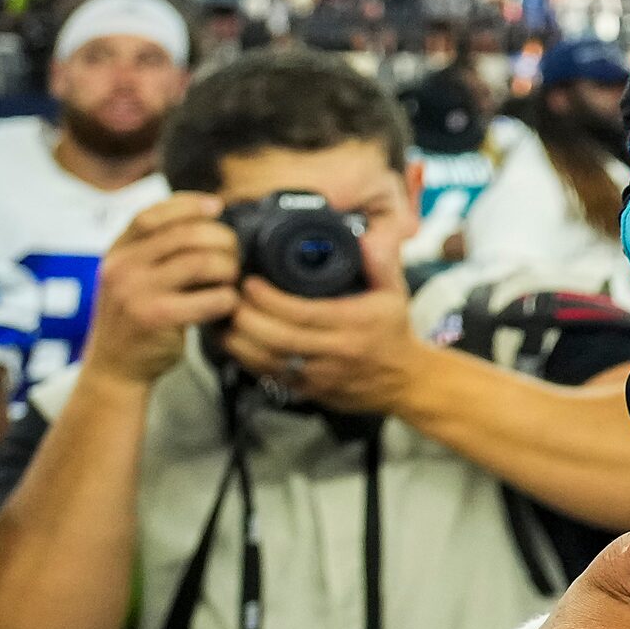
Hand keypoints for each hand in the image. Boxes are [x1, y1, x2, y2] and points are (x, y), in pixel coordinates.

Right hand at [83, 194, 238, 387]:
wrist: (115, 366)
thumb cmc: (135, 316)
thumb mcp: (132, 275)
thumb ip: (156, 248)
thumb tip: (208, 213)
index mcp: (117, 252)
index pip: (153, 214)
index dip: (189, 204)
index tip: (217, 206)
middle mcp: (122, 268)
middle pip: (187, 234)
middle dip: (222, 240)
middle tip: (233, 255)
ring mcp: (137, 293)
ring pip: (203, 262)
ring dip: (228, 269)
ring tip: (229, 280)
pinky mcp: (157, 319)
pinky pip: (212, 298)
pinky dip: (229, 299)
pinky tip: (226, 305)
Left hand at [220, 217, 422, 414]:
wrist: (405, 380)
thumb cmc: (394, 333)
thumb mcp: (395, 293)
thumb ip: (380, 262)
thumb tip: (365, 237)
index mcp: (355, 323)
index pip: (303, 312)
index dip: (269, 298)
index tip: (250, 282)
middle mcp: (336, 351)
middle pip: (278, 337)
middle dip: (246, 317)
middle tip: (229, 297)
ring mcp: (320, 375)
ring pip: (267, 360)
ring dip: (238, 340)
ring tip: (224, 318)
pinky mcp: (309, 391)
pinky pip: (268, 376)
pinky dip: (245, 358)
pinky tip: (235, 341)